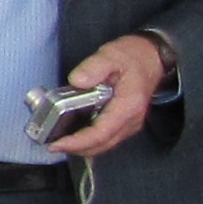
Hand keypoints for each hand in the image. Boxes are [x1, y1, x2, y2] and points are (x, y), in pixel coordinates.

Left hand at [51, 33, 170, 157]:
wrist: (152, 57)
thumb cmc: (132, 56)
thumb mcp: (110, 55)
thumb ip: (93, 67)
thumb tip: (77, 81)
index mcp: (128, 106)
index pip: (101, 132)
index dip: (78, 142)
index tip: (57, 144)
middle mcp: (131, 120)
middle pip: (101, 144)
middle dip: (75, 148)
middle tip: (50, 145)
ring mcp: (129, 124)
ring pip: (104, 145)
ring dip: (81, 147)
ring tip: (57, 141)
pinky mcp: (125, 124)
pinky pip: (106, 139)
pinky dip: (88, 141)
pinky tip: (72, 136)